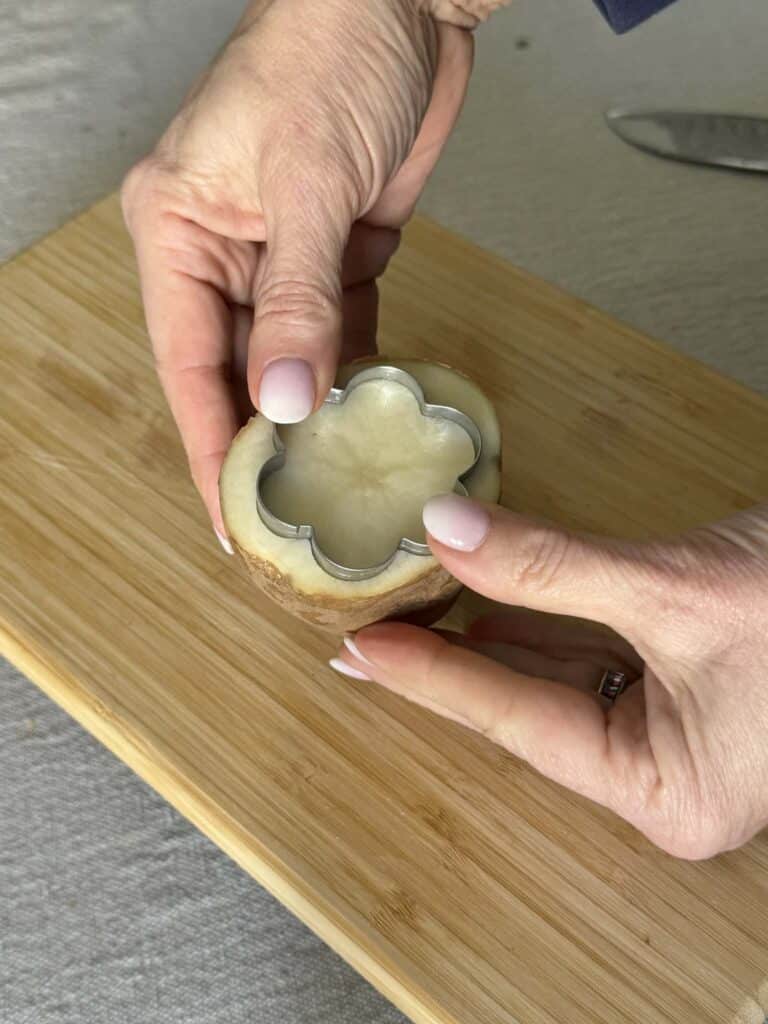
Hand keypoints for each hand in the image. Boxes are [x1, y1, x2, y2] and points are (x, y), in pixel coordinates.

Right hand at [121, 0, 472, 541]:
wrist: (402, 2)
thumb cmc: (330, 52)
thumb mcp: (306, 182)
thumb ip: (297, 299)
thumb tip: (286, 400)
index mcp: (178, 230)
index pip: (188, 362)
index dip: (211, 446)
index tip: (231, 517)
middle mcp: (220, 251)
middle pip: (235, 372)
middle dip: (262, 443)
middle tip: (289, 520)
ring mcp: (280, 259)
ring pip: (289, 360)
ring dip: (313, 415)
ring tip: (332, 484)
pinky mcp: (336, 256)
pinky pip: (339, 333)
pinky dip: (356, 373)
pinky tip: (368, 418)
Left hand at [334, 494, 767, 858]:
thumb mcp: (679, 591)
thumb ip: (556, 567)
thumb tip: (452, 532)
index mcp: (671, 792)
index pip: (521, 725)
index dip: (434, 681)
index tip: (363, 650)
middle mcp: (668, 770)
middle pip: (530, 704)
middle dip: (451, 657)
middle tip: (370, 623)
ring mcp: (679, 724)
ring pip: (557, 672)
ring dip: (489, 631)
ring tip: (410, 602)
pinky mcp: (686, 676)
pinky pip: (592, 646)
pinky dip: (539, 614)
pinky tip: (486, 593)